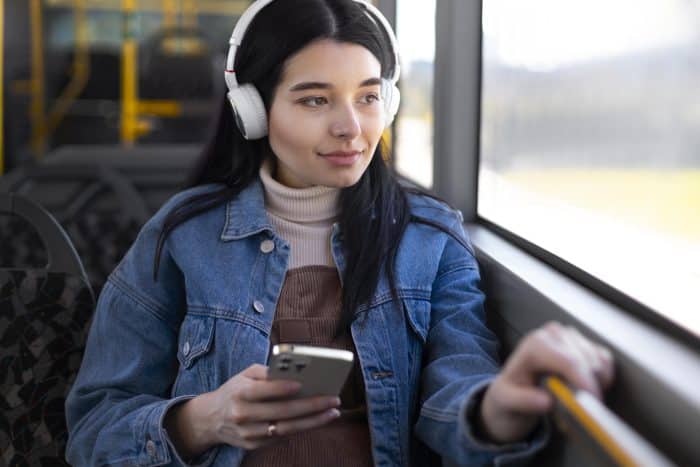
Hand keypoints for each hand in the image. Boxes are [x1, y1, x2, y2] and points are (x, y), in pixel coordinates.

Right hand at [164, 364, 340, 457]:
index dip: (282, 388)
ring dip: (312, 422)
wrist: (210, 419)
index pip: (263, 391)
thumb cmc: (235, 391)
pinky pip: (281, 438)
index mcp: (240, 393)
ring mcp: (248, 433)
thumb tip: (294, 372)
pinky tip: (318, 421)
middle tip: (333, 399)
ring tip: (332, 413)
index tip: (302, 384)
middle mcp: (243, 415)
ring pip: (285, 429)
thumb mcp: (244, 375)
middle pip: (281, 412)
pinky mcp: (254, 445)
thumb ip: (267, 372)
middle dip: (310, 406)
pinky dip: (301, 429)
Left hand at [479, 322, 613, 443]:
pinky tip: (585, 388)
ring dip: (597, 384)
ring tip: (576, 397)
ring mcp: (571, 336)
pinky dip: (603, 378)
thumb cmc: (511, 391)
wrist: (516, 385)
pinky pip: (605, 360)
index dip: (585, 383)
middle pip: (588, 362)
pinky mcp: (584, 342)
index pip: (569, 361)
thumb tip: (546, 401)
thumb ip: (523, 400)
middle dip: (591, 389)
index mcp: (535, 344)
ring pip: (599, 361)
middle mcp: (554, 334)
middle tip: (582, 410)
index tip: (592, 404)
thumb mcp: (506, 400)